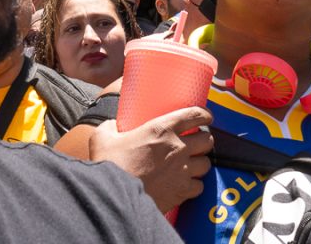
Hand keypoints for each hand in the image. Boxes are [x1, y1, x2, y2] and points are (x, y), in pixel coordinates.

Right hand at [89, 107, 212, 212]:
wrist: (113, 195)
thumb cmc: (109, 163)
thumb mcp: (103, 136)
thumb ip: (111, 127)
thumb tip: (112, 126)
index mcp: (162, 128)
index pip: (195, 114)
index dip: (204, 114)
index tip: (206, 117)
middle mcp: (178, 147)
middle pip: (207, 140)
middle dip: (203, 140)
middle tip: (195, 142)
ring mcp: (183, 170)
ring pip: (206, 164)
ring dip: (200, 162)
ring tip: (191, 163)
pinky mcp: (182, 191)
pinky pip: (199, 186)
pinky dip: (194, 185)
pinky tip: (186, 183)